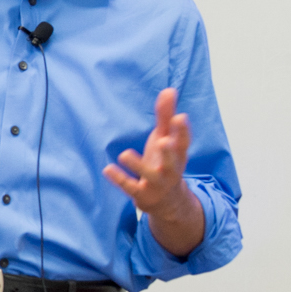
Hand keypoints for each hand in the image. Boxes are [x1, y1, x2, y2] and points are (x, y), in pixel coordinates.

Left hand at [103, 88, 204, 256]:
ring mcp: (157, 184)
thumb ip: (166, 116)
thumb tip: (169, 89)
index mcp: (177, 155)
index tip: (180, 117)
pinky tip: (107, 169)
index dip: (182, 131)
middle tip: (163, 141)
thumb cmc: (165, 163)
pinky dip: (119, 179)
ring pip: (150, 176)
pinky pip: (130, 187)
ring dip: (138, 166)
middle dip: (169, 152)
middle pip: (172, 162)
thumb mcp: (165, 139)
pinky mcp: (142, 195)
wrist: (167, 202)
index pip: (183, 142)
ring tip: (124, 154)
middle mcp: (170, 170)